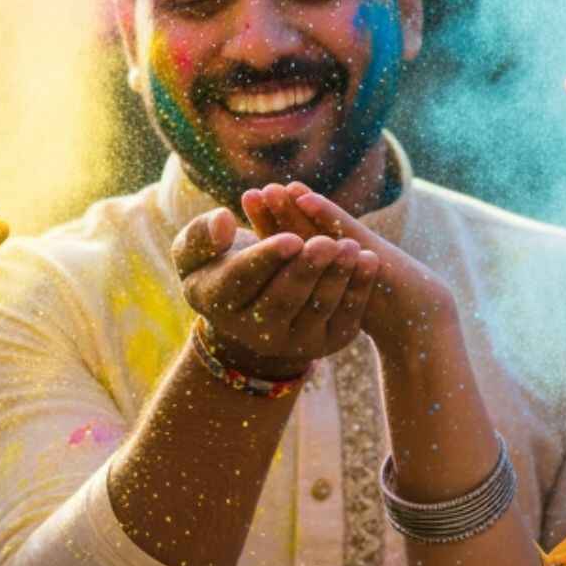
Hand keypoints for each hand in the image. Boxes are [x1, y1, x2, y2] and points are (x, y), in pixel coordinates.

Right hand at [172, 207, 379, 379]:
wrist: (252, 306)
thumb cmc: (221, 264)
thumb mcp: (195, 250)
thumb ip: (202, 234)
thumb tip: (225, 222)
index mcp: (219, 304)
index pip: (242, 280)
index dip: (268, 260)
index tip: (291, 240)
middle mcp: (254, 333)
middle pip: (282, 300)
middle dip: (306, 271)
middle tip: (326, 243)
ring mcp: (293, 342)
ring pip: (317, 310)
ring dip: (336, 278)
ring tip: (351, 247)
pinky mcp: (325, 343)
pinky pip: (345, 318)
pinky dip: (359, 290)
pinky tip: (369, 261)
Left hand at [241, 183, 455, 358]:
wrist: (415, 317)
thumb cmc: (373, 310)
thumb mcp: (333, 302)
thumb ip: (308, 287)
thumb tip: (274, 288)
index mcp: (325, 263)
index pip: (292, 240)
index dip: (270, 222)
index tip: (249, 200)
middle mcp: (338, 250)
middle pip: (303, 227)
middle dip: (279, 209)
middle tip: (254, 191)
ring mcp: (354, 248)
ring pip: (319, 224)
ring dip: (296, 205)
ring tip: (276, 186)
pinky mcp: (372, 249)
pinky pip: (344, 228)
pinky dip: (324, 211)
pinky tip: (304, 198)